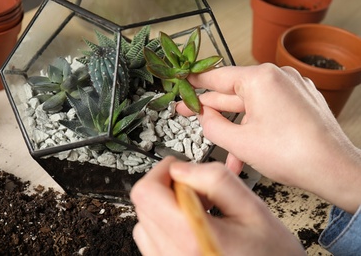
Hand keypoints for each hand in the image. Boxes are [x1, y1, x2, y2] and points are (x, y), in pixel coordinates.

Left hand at [131, 156, 304, 255]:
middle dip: (167, 187)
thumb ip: (215, 180)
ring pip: (145, 222)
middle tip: (196, 190)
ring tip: (198, 210)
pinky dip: (167, 225)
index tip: (180, 169)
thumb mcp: (252, 208)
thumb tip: (182, 168)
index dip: (162, 171)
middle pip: (143, 204)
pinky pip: (152, 241)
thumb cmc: (272, 255)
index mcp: (192, 238)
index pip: (147, 193)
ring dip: (166, 206)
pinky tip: (192, 225)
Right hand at [177, 64, 360, 213]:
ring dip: (234, 127)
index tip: (183, 81)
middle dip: (211, 107)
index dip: (196, 81)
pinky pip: (267, 111)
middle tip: (188, 110)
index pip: (217, 76)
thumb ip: (212, 125)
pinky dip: (254, 127)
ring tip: (218, 143)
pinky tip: (244, 150)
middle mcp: (278, 77)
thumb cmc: (293, 155)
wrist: (334, 170)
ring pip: (250, 106)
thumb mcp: (239, 143)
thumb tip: (202, 114)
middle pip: (233, 91)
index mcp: (261, 79)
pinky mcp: (299, 101)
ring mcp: (291, 88)